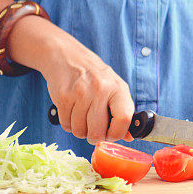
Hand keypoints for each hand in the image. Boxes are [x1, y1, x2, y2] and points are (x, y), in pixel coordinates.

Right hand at [9, 15, 134, 144]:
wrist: (66, 57)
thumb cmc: (94, 76)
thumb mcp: (114, 87)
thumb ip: (122, 111)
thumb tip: (129, 137)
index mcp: (118, 88)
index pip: (123, 120)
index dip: (117, 133)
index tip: (111, 134)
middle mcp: (101, 90)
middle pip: (98, 132)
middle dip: (94, 136)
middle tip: (93, 129)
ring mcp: (80, 93)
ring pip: (79, 131)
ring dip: (79, 129)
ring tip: (81, 115)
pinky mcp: (63, 97)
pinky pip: (66, 125)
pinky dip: (68, 123)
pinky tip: (71, 110)